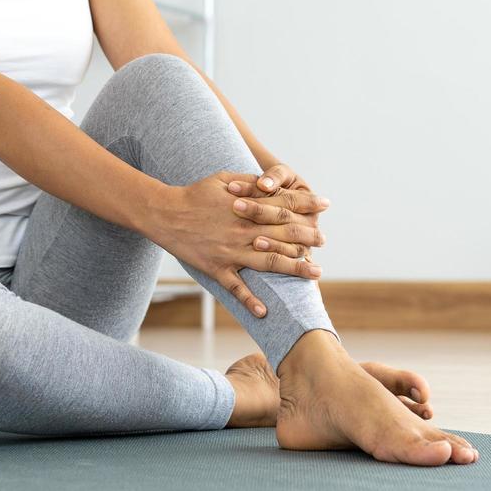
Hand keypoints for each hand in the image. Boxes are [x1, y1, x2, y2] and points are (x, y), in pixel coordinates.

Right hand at [146, 170, 328, 318]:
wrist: (165, 214)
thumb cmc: (195, 194)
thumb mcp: (224, 179)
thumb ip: (250, 182)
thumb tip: (272, 182)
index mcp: (247, 208)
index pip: (284, 205)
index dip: (306, 204)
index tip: (324, 204)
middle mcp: (243, 231)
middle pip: (283, 235)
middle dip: (307, 237)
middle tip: (323, 240)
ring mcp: (231, 252)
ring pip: (269, 262)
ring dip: (294, 268)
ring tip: (315, 272)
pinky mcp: (217, 268)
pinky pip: (236, 288)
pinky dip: (250, 300)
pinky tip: (265, 311)